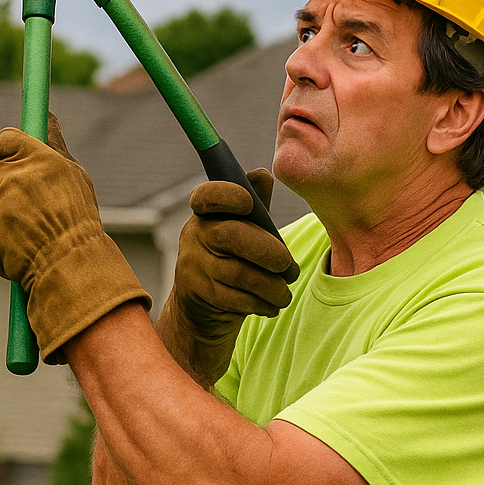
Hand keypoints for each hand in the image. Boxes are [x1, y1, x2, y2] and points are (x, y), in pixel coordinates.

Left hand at [0, 112, 149, 362]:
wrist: (74, 267)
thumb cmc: (78, 221)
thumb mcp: (73, 177)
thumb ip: (53, 145)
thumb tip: (47, 115)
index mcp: (39, 159)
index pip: (5, 138)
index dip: (2, 152)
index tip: (6, 163)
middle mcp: (16, 178)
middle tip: (17, 209)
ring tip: (24, 237)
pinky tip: (16, 252)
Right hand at [157, 170, 298, 385]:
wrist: (203, 310)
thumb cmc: (232, 260)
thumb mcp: (244, 229)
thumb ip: (255, 203)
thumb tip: (263, 174)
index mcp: (205, 214)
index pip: (207, 196)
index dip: (227, 195)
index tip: (249, 202)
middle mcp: (193, 236)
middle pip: (230, 235)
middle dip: (269, 252)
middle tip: (291, 269)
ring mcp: (192, 266)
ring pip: (238, 273)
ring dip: (272, 286)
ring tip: (285, 293)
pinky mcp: (197, 294)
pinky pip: (235, 299)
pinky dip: (261, 303)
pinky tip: (271, 305)